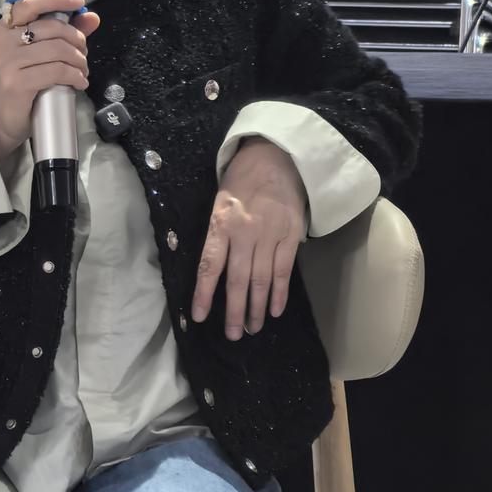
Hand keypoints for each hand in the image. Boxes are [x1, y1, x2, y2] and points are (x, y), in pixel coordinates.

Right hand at [0, 0, 100, 161]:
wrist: (2, 119)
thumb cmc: (20, 83)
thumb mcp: (37, 54)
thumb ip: (62, 33)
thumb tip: (91, 17)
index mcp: (4, 28)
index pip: (30, 4)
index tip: (79, 3)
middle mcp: (2, 41)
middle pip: (52, 28)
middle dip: (77, 40)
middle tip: (83, 55)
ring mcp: (7, 63)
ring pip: (58, 50)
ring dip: (79, 61)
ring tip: (82, 71)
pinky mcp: (17, 83)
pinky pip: (56, 72)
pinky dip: (75, 76)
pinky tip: (80, 82)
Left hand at [192, 139, 306, 338]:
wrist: (277, 156)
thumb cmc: (242, 181)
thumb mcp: (219, 202)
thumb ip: (217, 234)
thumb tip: (212, 271)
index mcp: (221, 223)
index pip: (210, 266)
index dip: (203, 294)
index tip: (199, 317)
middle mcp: (245, 232)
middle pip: (237, 280)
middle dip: (234, 311)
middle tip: (233, 335)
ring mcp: (270, 235)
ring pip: (261, 280)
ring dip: (256, 308)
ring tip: (251, 328)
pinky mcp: (291, 235)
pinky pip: (284, 270)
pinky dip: (279, 293)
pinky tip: (273, 311)